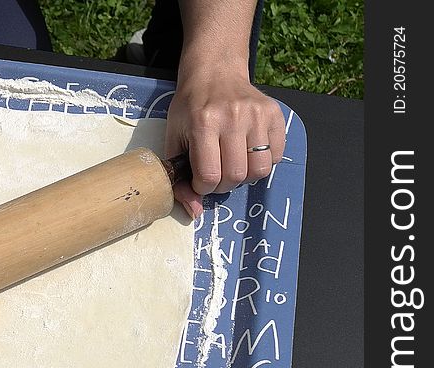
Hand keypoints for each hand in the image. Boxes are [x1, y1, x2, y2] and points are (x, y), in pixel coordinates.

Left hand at [165, 71, 285, 217]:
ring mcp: (257, 114)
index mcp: (203, 123)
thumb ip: (179, 177)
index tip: (199, 180)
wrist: (214, 74)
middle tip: (216, 174)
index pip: (209, 176)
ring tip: (233, 165)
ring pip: (260, 170)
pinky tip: (248, 152)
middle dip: (223, 185)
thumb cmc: (190, 108)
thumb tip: (194, 212)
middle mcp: (233, 117)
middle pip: (236, 176)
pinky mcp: (275, 114)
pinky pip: (276, 156)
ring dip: (244, 177)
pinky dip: (262, 162)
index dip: (203, 187)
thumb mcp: (174, 139)